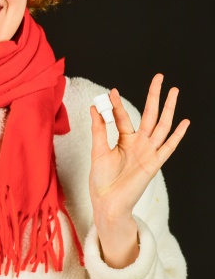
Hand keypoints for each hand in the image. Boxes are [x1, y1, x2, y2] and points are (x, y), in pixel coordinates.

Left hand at [89, 73, 189, 267]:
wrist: (107, 202)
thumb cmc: (101, 179)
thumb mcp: (97, 150)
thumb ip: (98, 129)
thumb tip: (94, 107)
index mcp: (124, 140)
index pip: (122, 116)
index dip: (117, 104)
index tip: (111, 91)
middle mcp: (138, 144)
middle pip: (149, 115)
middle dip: (154, 96)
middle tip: (159, 77)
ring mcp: (147, 152)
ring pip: (161, 126)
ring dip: (168, 109)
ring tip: (174, 91)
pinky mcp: (153, 163)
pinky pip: (168, 147)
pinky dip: (176, 135)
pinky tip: (185, 122)